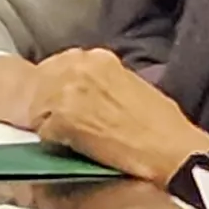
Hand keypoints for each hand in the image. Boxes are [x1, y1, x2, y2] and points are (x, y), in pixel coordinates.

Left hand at [21, 46, 208, 185]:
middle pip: (39, 82)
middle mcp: (79, 67)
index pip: (55, 66)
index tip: (54, 100)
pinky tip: (74, 149)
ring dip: (44, 123)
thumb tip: (76, 94)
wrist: (174, 151)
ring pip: (35, 106)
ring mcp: (68, 91)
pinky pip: (42, 131)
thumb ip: (97, 83)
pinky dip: (51, 142)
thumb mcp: (129, 87)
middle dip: (42, 102)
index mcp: (98, 58)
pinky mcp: (64, 119)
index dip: (53, 87)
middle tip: (57, 124)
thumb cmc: (161, 127)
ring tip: (68, 139)